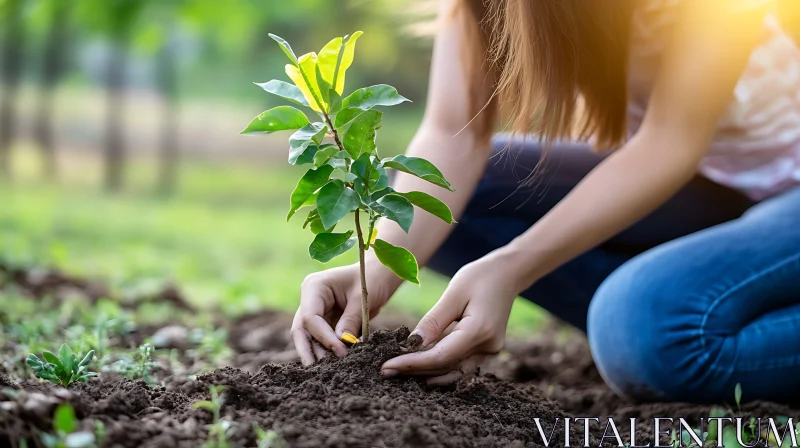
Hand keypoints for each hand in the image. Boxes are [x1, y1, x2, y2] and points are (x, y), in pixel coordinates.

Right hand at [292, 262, 400, 364]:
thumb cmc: (372, 279)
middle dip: (309, 351)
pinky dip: (327, 351)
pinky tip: (334, 366)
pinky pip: (322, 339)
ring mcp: (316, 311)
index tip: (341, 352)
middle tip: (318, 373)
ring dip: (318, 354)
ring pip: (309, 338)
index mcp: (314, 287)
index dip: (323, 338)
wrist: (381, 274)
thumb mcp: (362, 300)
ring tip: (329, 372)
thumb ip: (349, 322)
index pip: (310, 318)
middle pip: (302, 330)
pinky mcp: (325, 321)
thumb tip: (340, 348)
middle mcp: (310, 299)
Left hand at [380, 248, 525, 384]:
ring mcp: (490, 351)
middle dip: (415, 371)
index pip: (440, 357)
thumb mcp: (453, 293)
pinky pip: (462, 364)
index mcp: (479, 331)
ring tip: (400, 372)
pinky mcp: (487, 349)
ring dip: (427, 374)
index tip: (387, 366)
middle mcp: (488, 347)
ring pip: (454, 371)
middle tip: (386, 371)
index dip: (412, 364)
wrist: (508, 273)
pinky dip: (441, 367)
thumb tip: (413, 345)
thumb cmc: (479, 277)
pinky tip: (421, 366)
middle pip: (446, 368)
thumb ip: (434, 321)